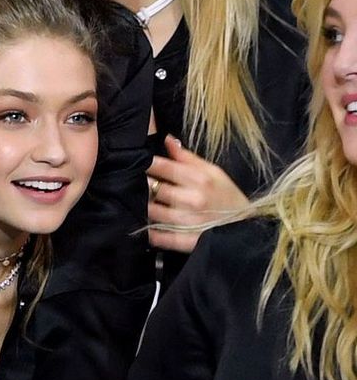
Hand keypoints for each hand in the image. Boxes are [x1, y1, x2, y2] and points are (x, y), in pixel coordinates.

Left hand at [147, 134, 247, 252]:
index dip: (148, 163)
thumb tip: (167, 139)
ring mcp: (186, 221)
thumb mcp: (213, 172)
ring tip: (138, 201)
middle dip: (143, 184)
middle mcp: (192, 200)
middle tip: (135, 181)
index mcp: (199, 180)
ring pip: (152, 211)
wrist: (244, 228)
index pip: (165, 167)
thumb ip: (188, 157)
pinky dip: (149, 232)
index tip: (140, 162)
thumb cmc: (227, 196)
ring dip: (142, 205)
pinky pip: (159, 236)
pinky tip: (144, 226)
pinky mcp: (184, 240)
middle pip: (155, 188)